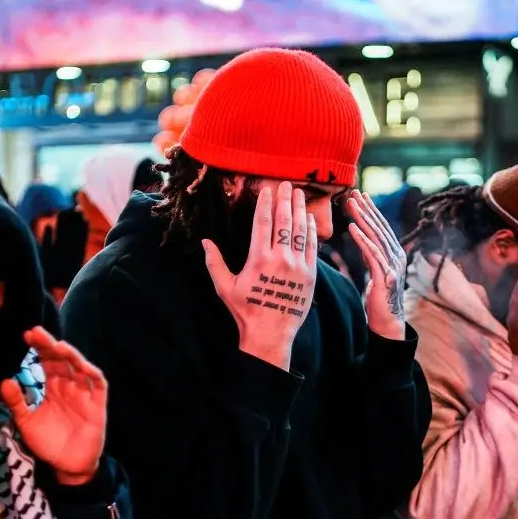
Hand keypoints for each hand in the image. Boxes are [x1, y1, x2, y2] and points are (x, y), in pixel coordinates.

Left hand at [1, 327, 106, 483]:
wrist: (67, 465)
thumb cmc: (48, 442)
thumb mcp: (27, 422)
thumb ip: (17, 402)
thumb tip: (4, 381)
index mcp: (52, 386)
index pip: (46, 361)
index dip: (38, 347)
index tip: (26, 335)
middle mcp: (69, 385)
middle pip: (62, 359)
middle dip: (50, 345)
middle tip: (36, 333)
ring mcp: (84, 392)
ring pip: (80, 367)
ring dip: (70, 355)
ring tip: (58, 346)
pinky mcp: (97, 403)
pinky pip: (98, 384)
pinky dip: (92, 373)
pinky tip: (83, 365)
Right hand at [203, 182, 316, 370]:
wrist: (270, 334)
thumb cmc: (245, 311)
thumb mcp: (224, 287)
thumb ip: (214, 262)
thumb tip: (205, 241)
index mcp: (258, 259)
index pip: (263, 223)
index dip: (266, 203)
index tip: (267, 190)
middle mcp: (280, 259)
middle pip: (284, 221)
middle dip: (285, 200)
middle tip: (286, 184)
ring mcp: (298, 266)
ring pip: (300, 231)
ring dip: (300, 210)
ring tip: (299, 194)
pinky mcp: (310, 275)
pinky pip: (312, 247)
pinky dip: (311, 230)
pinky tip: (309, 219)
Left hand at [347, 189, 407, 339]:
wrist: (386, 323)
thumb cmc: (378, 298)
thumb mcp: (374, 270)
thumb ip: (371, 254)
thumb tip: (363, 238)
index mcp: (394, 254)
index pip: (381, 227)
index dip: (372, 211)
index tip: (361, 195)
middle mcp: (396, 257)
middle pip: (380, 228)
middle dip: (366, 209)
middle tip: (354, 193)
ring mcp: (392, 266)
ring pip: (376, 237)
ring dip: (363, 219)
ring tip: (351, 205)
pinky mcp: (384, 277)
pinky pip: (372, 254)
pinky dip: (362, 240)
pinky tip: (352, 228)